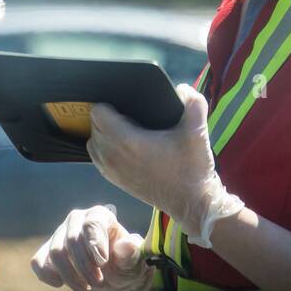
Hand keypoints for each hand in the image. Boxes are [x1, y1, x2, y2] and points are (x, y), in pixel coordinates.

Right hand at [30, 205, 152, 290]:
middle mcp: (77, 220)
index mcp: (100, 216)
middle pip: (72, 240)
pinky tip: (61, 284)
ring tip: (86, 290)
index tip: (102, 263)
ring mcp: (61, 235)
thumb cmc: (127, 268)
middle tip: (98, 283)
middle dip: (85, 266)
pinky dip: (47, 275)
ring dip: (70, 275)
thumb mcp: (134, 264)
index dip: (95, 244)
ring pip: (56, 253)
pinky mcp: (48, 252)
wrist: (116, 282)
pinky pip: (38, 261)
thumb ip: (131, 255)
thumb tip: (127, 244)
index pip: (92, 223)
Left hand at [86, 84, 243, 247]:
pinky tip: (126, 147)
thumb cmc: (192, 167)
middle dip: (106, 118)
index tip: (125, 105)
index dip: (109, 104)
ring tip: (126, 130)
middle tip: (129, 116)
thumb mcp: (197, 131)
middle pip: (94, 126)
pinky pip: (98, 158)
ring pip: (92, 143)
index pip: (98, 113)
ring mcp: (112, 171)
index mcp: (128, 141)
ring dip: (103, 135)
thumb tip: (181, 88)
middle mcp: (114, 157)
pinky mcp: (116, 181)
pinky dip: (105, 150)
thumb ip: (194, 102)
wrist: (192, 202)